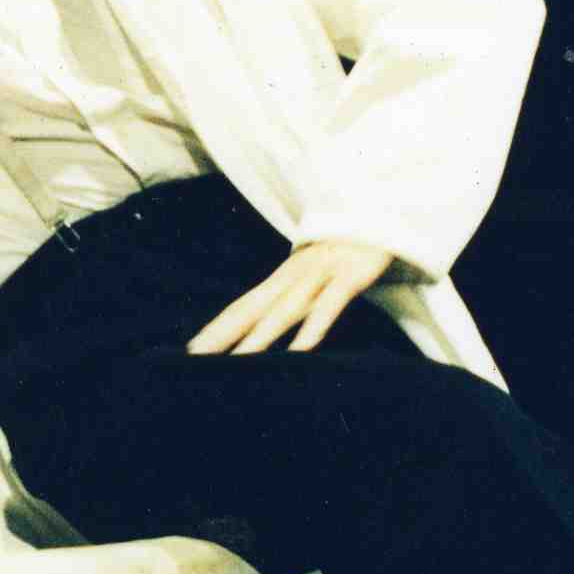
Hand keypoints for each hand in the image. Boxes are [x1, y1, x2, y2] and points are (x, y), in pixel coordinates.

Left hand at [187, 239, 392, 355]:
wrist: (382, 211)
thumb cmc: (347, 250)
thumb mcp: (316, 275)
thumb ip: (295, 298)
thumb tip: (272, 326)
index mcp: (284, 277)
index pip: (242, 307)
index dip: (217, 329)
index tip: (190, 353)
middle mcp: (295, 274)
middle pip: (252, 308)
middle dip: (223, 334)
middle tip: (196, 359)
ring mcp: (322, 272)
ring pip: (286, 308)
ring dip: (261, 336)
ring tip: (238, 362)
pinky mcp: (352, 274)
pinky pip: (330, 303)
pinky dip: (315, 325)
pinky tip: (300, 349)